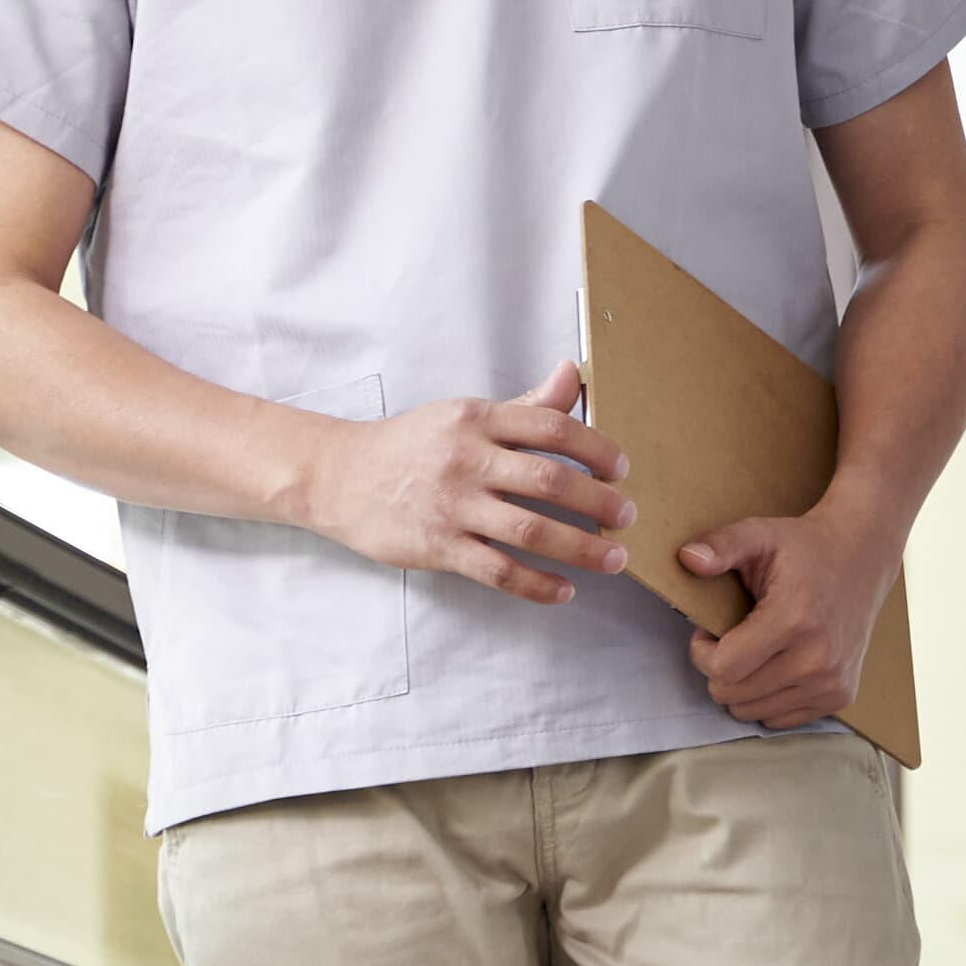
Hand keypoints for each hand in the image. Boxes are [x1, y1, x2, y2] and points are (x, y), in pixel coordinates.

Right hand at [292, 362, 629, 600]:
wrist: (338, 476)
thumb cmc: (411, 445)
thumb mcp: (465, 415)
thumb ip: (524, 406)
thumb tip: (572, 374)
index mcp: (476, 419)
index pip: (551, 428)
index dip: (597, 448)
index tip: (621, 469)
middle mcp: (466, 459)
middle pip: (549, 480)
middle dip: (599, 502)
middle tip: (627, 516)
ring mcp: (452, 506)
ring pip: (530, 529)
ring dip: (581, 548)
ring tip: (613, 560)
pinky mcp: (438, 547)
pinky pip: (498, 570)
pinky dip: (537, 584)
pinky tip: (563, 591)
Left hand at [680, 502, 897, 732]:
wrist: (861, 559)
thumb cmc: (804, 549)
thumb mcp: (759, 534)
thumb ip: (722, 544)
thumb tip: (687, 558)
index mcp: (793, 620)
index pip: (723, 669)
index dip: (703, 652)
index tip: (710, 631)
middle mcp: (817, 659)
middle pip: (733, 694)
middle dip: (719, 669)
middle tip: (733, 638)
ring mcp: (831, 682)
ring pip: (752, 712)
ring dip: (742, 686)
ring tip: (756, 650)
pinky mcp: (840, 696)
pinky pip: (779, 719)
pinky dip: (768, 698)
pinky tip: (778, 665)